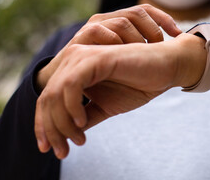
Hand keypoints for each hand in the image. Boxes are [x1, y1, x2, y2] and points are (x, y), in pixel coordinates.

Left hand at [35, 34, 205, 158]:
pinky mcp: (96, 58)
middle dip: (51, 130)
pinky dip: (72, 107)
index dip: (43, 126)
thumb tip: (64, 137)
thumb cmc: (139, 84)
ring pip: (55, 94)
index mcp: (73, 70)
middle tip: (62, 152)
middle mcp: (73, 60)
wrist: (166, 68)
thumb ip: (84, 118)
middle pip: (46, 98)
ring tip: (78, 140)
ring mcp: (83, 57)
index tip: (49, 150)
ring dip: (62, 123)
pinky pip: (72, 85)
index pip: (47, 99)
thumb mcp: (106, 107)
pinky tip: (82, 123)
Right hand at [36, 4, 181, 90]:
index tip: (179, 33)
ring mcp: (93, 26)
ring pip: (123, 21)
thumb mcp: (123, 65)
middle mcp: (107, 20)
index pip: (145, 12)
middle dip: (155, 28)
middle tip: (161, 46)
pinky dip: (117, 41)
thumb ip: (140, 57)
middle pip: (138, 12)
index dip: (164, 19)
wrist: (62, 86)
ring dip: (138, 37)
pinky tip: (125, 54)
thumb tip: (171, 57)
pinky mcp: (80, 37)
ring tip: (144, 53)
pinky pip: (101, 30)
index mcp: (118, 24)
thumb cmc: (99, 77)